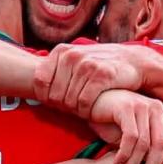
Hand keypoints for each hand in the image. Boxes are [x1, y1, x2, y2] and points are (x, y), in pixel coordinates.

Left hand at [34, 43, 149, 117]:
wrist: (134, 62)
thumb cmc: (100, 65)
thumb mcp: (75, 60)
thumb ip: (55, 68)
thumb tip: (28, 82)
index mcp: (61, 51)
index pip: (40, 82)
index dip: (46, 97)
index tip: (57, 103)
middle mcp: (72, 56)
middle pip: (54, 95)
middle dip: (62, 106)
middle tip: (73, 108)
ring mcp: (86, 65)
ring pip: (69, 101)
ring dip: (75, 110)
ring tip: (82, 108)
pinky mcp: (101, 76)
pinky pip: (84, 103)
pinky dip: (86, 112)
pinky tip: (91, 111)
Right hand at [92, 88, 162, 163]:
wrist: (89, 101)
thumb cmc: (110, 121)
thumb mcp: (132, 136)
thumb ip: (145, 149)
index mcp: (162, 115)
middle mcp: (156, 109)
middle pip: (162, 144)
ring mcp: (142, 106)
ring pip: (144, 144)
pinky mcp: (127, 107)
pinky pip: (131, 137)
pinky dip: (124, 154)